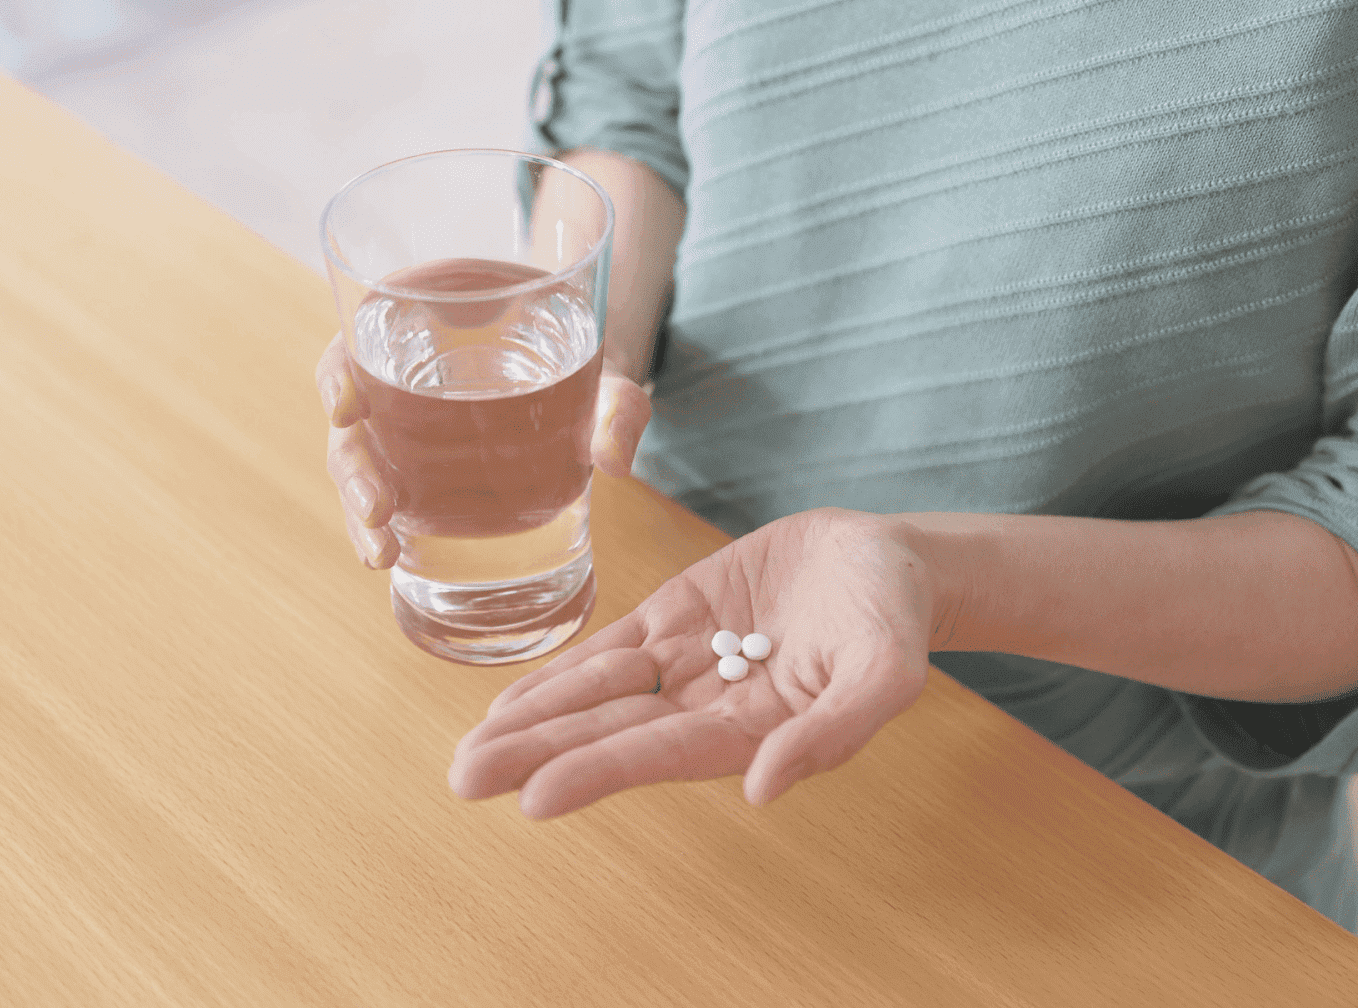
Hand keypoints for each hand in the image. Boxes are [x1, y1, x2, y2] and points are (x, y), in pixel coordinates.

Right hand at [315, 332, 652, 567]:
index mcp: (426, 324)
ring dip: (359, 509)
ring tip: (380, 553)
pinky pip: (386, 493)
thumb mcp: (606, 377)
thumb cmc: (585, 361)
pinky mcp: (417, 470)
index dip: (339, 373)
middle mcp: (402, 377)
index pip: (361, 338)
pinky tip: (387, 556)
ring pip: (361, 465)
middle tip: (377, 508)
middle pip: (353, 420)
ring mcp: (405, 428)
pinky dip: (379, 526)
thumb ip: (617, 409)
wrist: (586, 380)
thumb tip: (616, 461)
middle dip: (354, 469)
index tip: (344, 408)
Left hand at [448, 508, 934, 817]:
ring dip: (535, 720)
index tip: (533, 796)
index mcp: (753, 727)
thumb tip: (763, 789)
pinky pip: (610, 647)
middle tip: (464, 778)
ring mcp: (687, 659)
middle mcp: (708, 703)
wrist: (887, 560)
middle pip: (611, 730)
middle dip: (538, 754)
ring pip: (598, 692)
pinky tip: (512, 701)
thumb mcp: (887, 671)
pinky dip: (562, 673)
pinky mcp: (678, 615)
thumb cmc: (893, 620)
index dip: (597, 770)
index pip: (662, 752)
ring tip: (470, 749)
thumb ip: (832, 732)